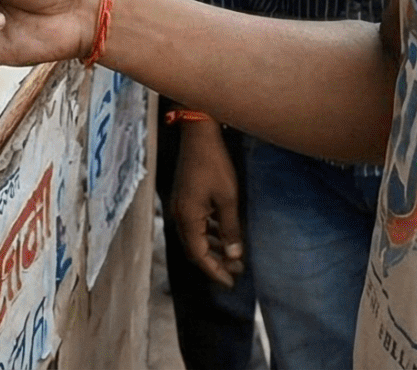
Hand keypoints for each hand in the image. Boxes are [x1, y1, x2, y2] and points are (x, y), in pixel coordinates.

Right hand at [170, 118, 244, 286]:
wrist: (198, 134)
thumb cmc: (214, 164)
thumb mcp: (228, 198)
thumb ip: (230, 228)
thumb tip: (234, 255)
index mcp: (187, 218)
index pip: (199, 255)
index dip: (215, 271)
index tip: (232, 282)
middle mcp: (179, 216)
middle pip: (195, 250)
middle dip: (215, 263)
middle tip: (236, 272)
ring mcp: (180, 207)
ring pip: (196, 238)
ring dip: (213, 249)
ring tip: (234, 257)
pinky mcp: (185, 199)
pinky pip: (196, 225)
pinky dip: (210, 234)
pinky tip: (224, 235)